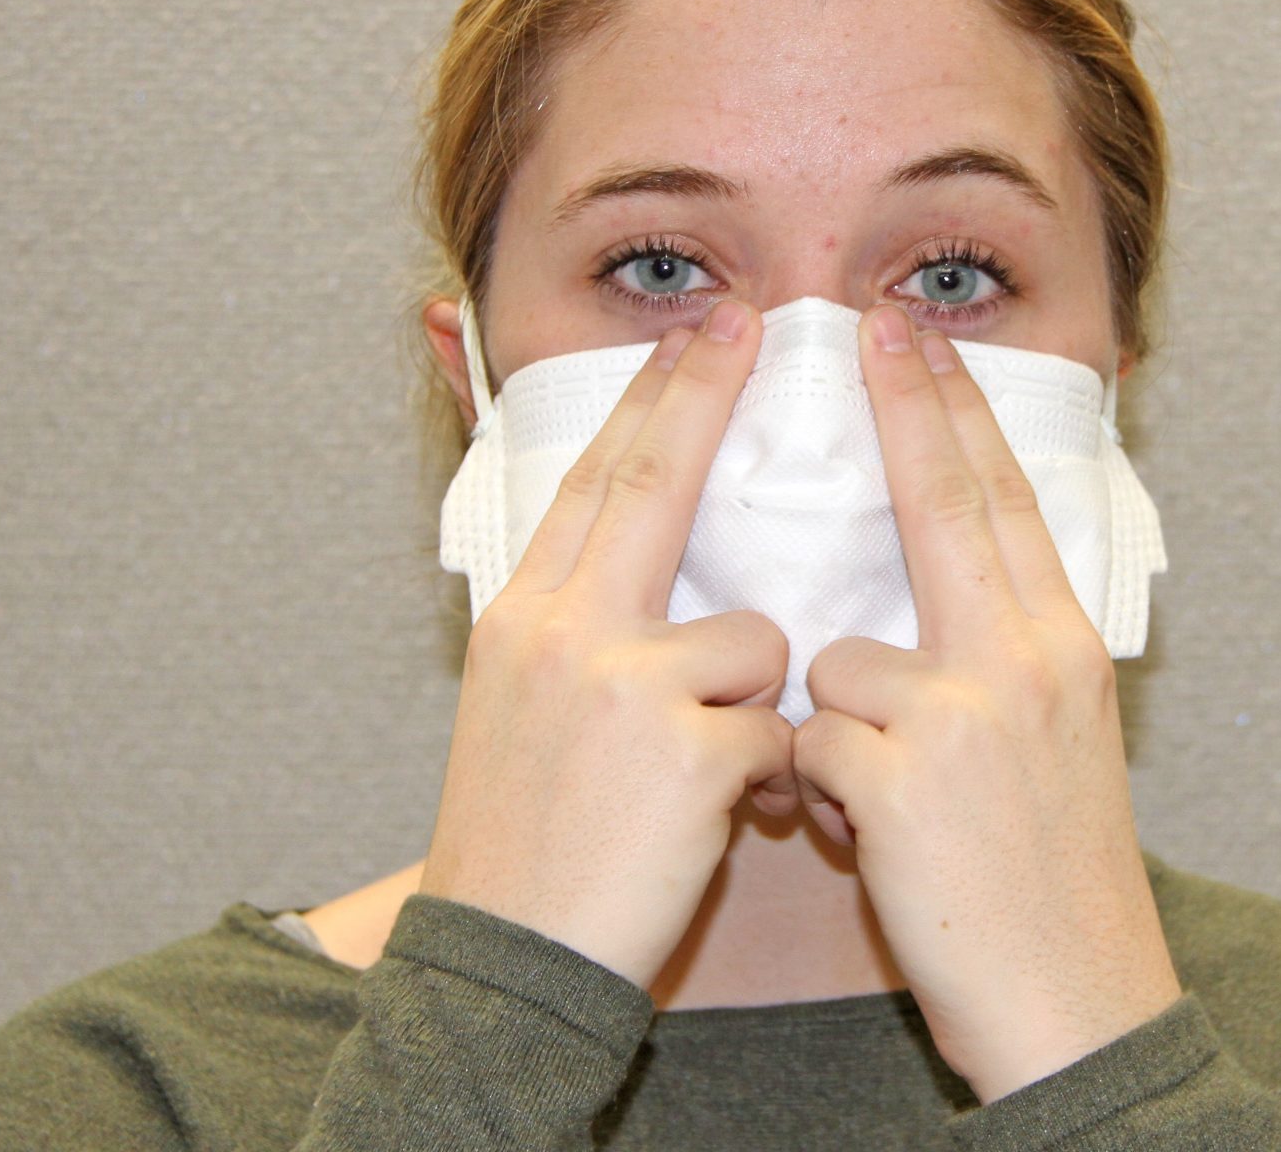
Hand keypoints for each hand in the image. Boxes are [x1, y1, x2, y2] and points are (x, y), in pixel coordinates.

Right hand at [418, 299, 797, 988]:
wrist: (503, 962)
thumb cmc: (525, 844)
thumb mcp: (517, 709)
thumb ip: (573, 628)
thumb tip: (626, 567)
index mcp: (523, 620)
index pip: (596, 483)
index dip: (649, 401)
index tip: (689, 332)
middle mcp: (565, 634)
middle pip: (652, 486)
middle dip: (701, 394)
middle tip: (743, 317)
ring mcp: (627, 687)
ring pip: (753, 641)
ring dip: (750, 706)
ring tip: (693, 782)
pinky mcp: (687, 751)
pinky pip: (777, 733)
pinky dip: (765, 780)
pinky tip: (706, 826)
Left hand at [790, 305, 1183, 1103]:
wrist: (1079, 1007)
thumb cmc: (1051, 889)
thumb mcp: (1054, 750)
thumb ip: (996, 667)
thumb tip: (921, 613)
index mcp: (1062, 650)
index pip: (1000, 502)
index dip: (956, 413)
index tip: (924, 337)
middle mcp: (1026, 660)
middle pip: (948, 504)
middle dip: (909, 405)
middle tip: (875, 321)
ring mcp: (967, 711)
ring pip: (842, 663)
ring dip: (840, 736)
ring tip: (893, 815)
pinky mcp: (908, 774)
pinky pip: (813, 746)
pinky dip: (824, 799)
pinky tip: (879, 851)